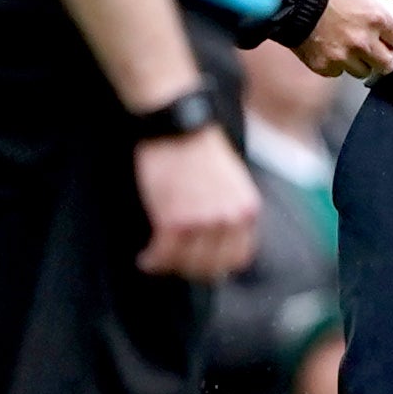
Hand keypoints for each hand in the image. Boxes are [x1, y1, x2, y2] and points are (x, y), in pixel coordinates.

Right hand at [134, 122, 260, 280]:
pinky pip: (162, 254)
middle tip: (172, 265)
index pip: (238, 258)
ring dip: (168, 267)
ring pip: (185, 264)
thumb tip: (217, 239)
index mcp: (247, 210)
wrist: (179, 124)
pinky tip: (145, 258)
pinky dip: (152, 260)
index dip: (216, 265)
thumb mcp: (232, 181)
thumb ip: (230, 210)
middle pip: (211, 267)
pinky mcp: (174, 220)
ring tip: (155, 261)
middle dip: (189, 270)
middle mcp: (229, 220)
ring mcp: (203, 222)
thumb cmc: (199, 146)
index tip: (199, 264)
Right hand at [297, 0, 392, 79]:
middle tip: (375, 52)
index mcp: (376, 18)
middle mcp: (363, 41)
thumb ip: (372, 4)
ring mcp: (344, 57)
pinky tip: (327, 49)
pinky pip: (337, 72)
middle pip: (388, 64)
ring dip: (358, 62)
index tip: (391, 37)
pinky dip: (335, 64)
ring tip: (346, 48)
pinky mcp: (325, 67)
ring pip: (363, 72)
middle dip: (383, 58)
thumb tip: (381, 15)